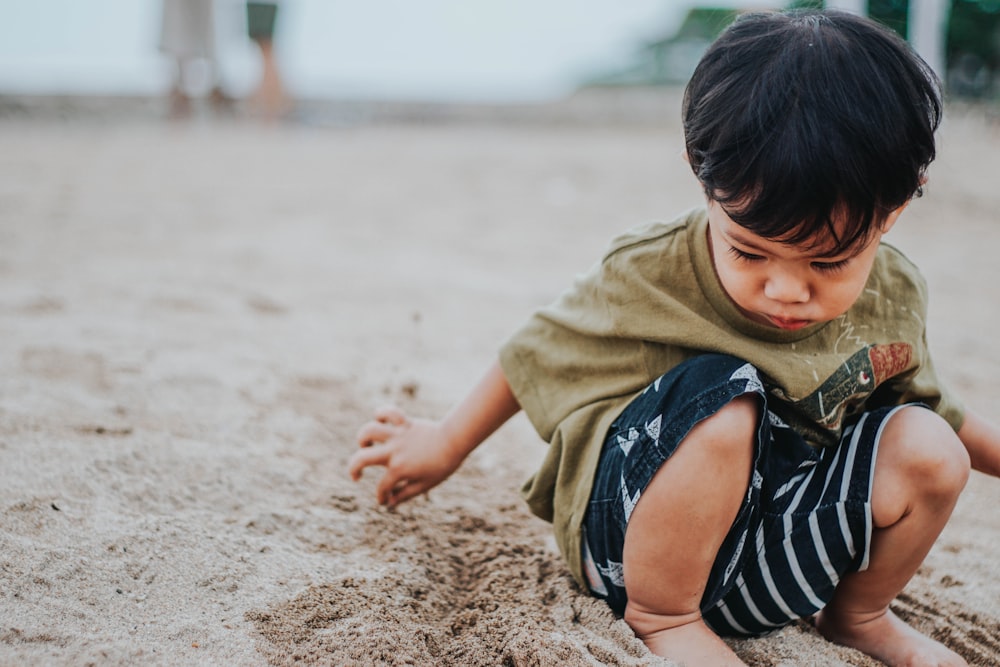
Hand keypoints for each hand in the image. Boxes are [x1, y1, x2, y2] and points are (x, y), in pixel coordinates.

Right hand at [349, 406, 464, 506]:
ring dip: (363, 438)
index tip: (385, 500)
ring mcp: (398, 436)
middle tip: (357, 476)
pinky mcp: (404, 423)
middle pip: (361, 458)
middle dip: (353, 469)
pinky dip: (382, 413)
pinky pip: (389, 413)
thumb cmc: (442, 465)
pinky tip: (380, 420)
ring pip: (369, 431)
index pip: (382, 487)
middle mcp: (394, 452)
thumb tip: (390, 503)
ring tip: (366, 445)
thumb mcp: (425, 485)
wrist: (455, 441)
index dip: (382, 497)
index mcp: (399, 470)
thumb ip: (405, 494)